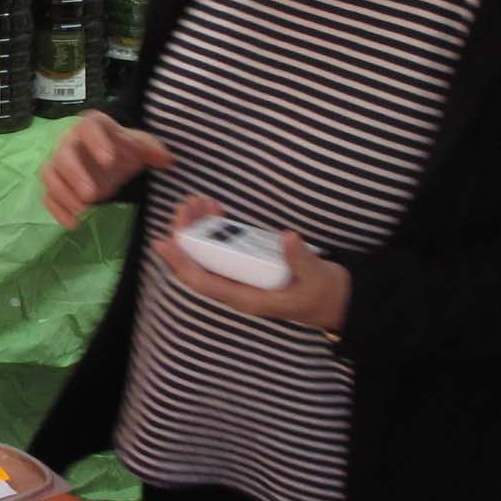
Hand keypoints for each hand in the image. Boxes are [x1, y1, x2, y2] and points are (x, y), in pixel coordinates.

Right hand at [41, 109, 175, 227]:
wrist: (109, 160)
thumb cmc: (123, 149)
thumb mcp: (141, 147)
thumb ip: (153, 151)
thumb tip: (167, 160)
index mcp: (91, 126)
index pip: (89, 127)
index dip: (96, 142)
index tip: (109, 160)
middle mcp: (69, 141)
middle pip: (64, 154)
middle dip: (75, 174)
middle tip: (91, 195)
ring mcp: (58, 163)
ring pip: (50, 174)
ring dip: (63, 193)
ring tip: (82, 211)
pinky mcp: (54, 184)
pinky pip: (48, 195)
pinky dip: (57, 210)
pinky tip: (73, 224)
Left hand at [151, 193, 351, 331]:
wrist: (336, 300)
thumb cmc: (324, 293)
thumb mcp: (317, 277)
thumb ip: (301, 260)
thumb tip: (288, 239)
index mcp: (247, 298)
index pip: (204, 282)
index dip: (181, 263)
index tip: (164, 243)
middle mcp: (238, 290)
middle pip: (200, 265)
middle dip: (188, 235)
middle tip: (186, 205)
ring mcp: (241, 278)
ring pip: (209, 255)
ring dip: (199, 228)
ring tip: (197, 201)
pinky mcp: (248, 267)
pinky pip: (223, 249)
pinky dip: (216, 229)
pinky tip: (213, 210)